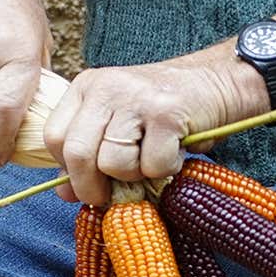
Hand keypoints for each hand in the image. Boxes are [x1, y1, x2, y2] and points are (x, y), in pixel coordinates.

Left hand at [40, 2, 275, 205]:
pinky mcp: (165, 112)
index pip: (53, 138)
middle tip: (115, 194)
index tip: (91, 181)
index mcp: (87, 87)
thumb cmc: (167, 112)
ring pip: (113, 162)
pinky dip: (165, 171)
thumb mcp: (120, 126)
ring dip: (135, 176)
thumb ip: (90, 155)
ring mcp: (135, 98)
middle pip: (76, 153)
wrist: (221, 82)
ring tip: (153, 160)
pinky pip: (151, 165)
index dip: (67, 171)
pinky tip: (175, 153)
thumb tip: (64, 194)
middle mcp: (105, 87)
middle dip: (93, 187)